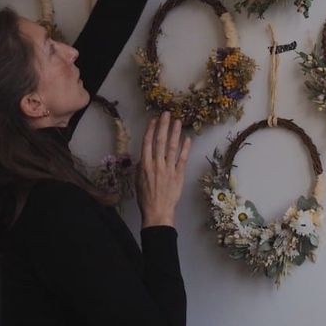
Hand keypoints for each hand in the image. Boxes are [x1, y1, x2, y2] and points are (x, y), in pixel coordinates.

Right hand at [136, 112, 191, 228]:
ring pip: (172, 147)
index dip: (151, 130)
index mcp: (145, 165)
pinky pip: (183, 158)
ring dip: (175, 133)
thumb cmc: (146, 198)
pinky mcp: (179, 174)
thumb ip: (141, 166)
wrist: (157, 211)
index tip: (154, 119)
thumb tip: (144, 156)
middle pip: (160, 141)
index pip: (147, 143)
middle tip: (166, 114)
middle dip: (163, 126)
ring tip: (178, 121)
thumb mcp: (138, 180)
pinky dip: (186, 148)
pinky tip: (188, 139)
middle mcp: (157, 164)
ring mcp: (169, 168)